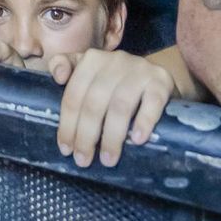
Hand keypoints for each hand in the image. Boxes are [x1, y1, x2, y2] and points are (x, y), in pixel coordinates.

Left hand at [48, 49, 173, 168]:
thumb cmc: (118, 82)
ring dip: (112, 136)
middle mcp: (115, 61)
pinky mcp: (162, 80)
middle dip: (86, 135)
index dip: (67, 124)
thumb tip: (58, 77)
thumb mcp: (92, 73)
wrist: (160, 77)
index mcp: (91, 60)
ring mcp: (140, 69)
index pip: (74, 95)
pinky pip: (152, 103)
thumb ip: (68, 69)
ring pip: (120, 106)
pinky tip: (137, 140)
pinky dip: (143, 122)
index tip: (65, 149)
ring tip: (108, 159)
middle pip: (94, 103)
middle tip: (83, 160)